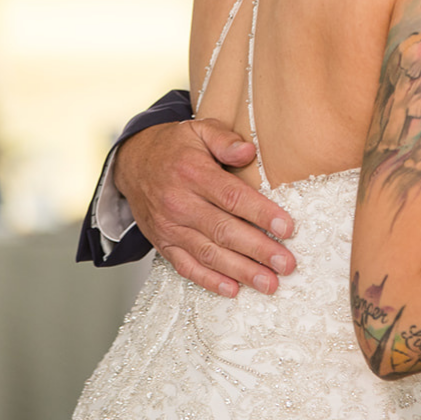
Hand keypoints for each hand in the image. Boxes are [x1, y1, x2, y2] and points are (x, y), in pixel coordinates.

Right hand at [114, 118, 296, 297]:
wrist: (133, 164)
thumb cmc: (174, 147)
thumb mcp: (199, 130)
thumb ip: (224, 139)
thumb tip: (248, 152)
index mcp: (193, 173)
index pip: (232, 197)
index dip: (262, 214)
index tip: (287, 228)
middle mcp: (180, 203)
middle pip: (224, 231)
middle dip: (259, 250)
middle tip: (286, 264)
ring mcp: (170, 227)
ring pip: (209, 254)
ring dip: (241, 271)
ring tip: (269, 284)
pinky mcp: (164, 244)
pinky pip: (186, 267)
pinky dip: (209, 281)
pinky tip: (233, 289)